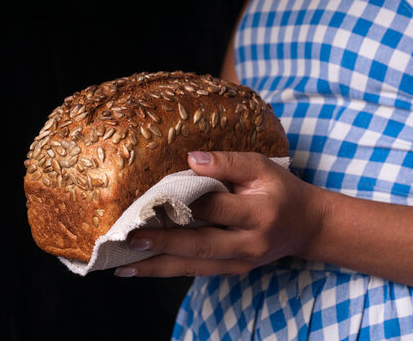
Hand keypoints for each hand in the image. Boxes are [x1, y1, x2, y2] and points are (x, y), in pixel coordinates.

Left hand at [114, 151, 328, 277]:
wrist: (306, 225)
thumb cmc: (281, 190)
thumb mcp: (261, 166)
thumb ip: (227, 162)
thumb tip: (191, 159)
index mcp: (259, 213)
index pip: (215, 208)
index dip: (182, 204)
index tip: (149, 202)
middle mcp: (251, 243)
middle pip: (201, 245)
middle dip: (163, 244)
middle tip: (130, 240)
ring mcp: (242, 262)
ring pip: (195, 266)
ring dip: (158, 267)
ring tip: (124, 266)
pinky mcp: (235, 271)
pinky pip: (199, 272)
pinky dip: (170, 270)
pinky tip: (145, 269)